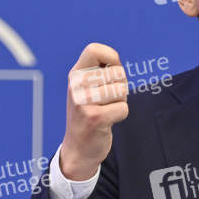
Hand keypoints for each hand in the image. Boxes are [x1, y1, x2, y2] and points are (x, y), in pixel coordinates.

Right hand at [60, 43, 128, 179]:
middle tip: (108, 99)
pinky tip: (107, 121)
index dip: (112, 58)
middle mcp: (76, 86)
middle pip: (117, 72)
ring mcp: (84, 102)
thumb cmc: (88, 113)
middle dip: (120, 85)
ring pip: (121, 90)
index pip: (94, 49)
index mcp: (74, 74)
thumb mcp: (86, 88)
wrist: (78, 148)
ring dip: (120, 101)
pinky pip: (123, 108)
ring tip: (106, 109)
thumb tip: (115, 60)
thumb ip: (99, 72)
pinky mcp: (95, 118)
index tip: (111, 72)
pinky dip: (121, 115)